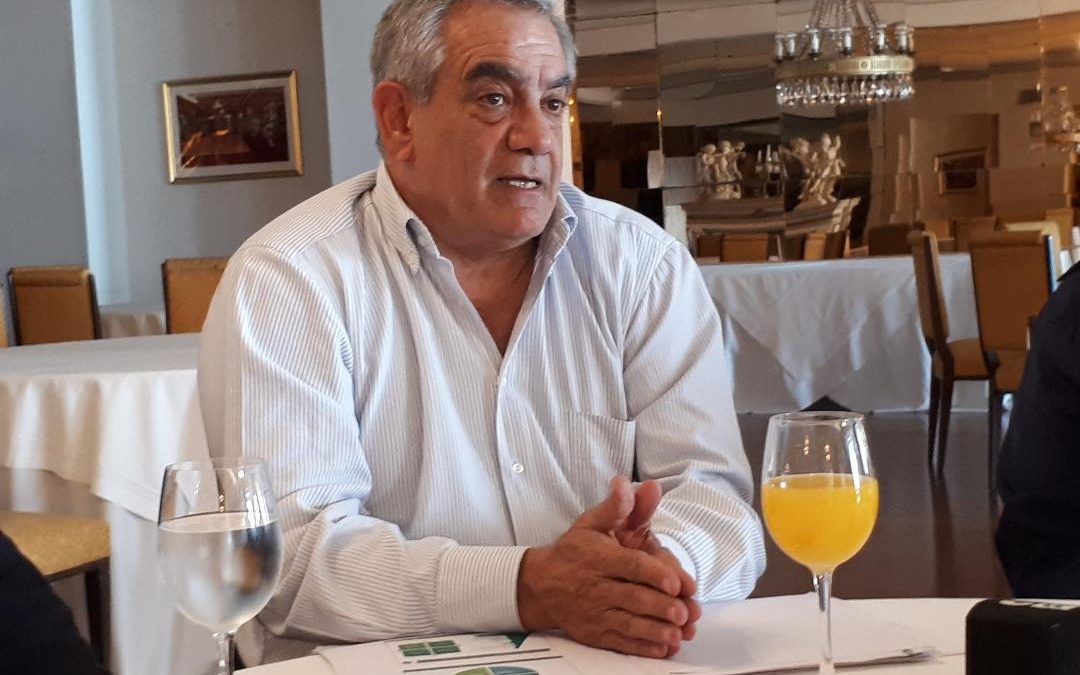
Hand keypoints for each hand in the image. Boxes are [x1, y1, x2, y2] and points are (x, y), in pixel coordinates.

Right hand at [516, 477, 697, 657]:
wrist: (540, 584)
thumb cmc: (574, 550)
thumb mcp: (592, 522)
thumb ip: (618, 506)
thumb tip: (631, 484)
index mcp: (599, 557)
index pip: (630, 566)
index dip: (654, 574)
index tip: (676, 582)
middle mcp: (596, 586)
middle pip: (633, 598)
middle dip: (660, 606)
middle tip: (685, 612)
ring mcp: (595, 613)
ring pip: (628, 624)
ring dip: (655, 630)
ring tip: (678, 633)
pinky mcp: (595, 634)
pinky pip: (620, 643)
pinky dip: (642, 647)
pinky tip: (663, 647)